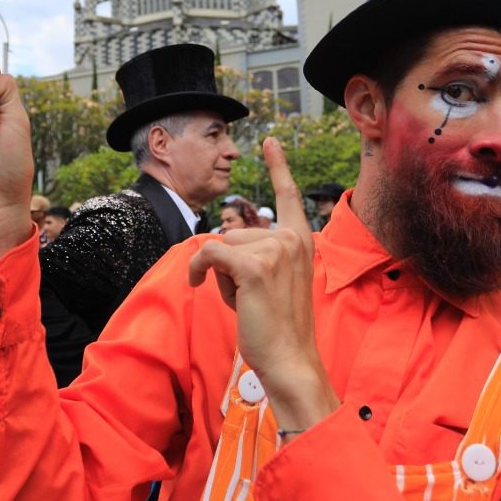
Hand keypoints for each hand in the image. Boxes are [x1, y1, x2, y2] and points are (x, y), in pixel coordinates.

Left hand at [186, 138, 337, 431]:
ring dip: (218, 274)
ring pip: (221, 245)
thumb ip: (257, 255)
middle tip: (246, 297)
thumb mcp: (272, 281)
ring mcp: (275, 250)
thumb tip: (219, 242)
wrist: (289, 360)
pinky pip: (210, 254)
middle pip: (236, 233)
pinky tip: (201, 287)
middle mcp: (291, 239)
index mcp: (301, 241)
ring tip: (241, 301)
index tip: (270, 140)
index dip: (278, 166)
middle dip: (228, 264)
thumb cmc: (277, 326)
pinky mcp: (254, 266)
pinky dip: (199, 271)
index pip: (288, 196)